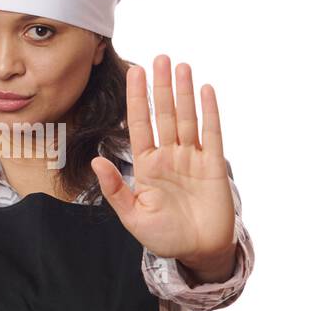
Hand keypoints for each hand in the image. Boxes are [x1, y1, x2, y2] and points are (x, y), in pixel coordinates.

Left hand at [91, 55, 237, 282]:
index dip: (137, 99)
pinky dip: (209, 112)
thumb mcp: (133, 217)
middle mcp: (169, 156)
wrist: (199, 252)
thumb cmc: (165, 237)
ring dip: (183, 92)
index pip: (139, 125)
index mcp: (147, 165)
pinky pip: (212, 133)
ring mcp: (192, 158)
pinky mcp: (214, 165)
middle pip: (163, 114)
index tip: (133, 72)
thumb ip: (115, 189)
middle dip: (160, 87)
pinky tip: (205, 90)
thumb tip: (96, 161)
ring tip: (180, 66)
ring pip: (186, 118)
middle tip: (158, 58)